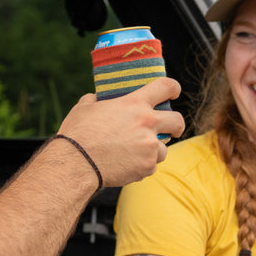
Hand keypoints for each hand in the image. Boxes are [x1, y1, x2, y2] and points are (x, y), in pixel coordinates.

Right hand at [58, 77, 184, 187]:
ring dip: (153, 152)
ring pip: (163, 149)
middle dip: (177, 126)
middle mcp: (147, 123)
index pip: (165, 87)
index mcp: (134, 103)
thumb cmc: (78, 134)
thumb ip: (95, 101)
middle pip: (177, 121)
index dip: (173, 88)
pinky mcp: (147, 166)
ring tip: (135, 155)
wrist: (77, 163)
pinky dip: (141, 168)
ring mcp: (149, 146)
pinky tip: (126, 166)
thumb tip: (95, 99)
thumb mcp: (84, 108)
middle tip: (173, 130)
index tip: (175, 92)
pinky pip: (150, 167)